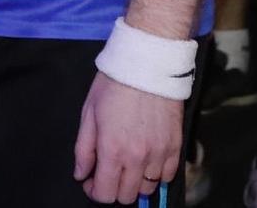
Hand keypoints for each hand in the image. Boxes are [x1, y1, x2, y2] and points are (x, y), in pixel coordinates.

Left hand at [73, 73, 182, 203]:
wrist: (147, 63)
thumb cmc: (114, 84)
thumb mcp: (89, 113)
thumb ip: (83, 149)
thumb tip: (81, 174)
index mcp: (112, 150)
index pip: (105, 194)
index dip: (95, 191)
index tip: (92, 180)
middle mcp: (137, 157)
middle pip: (127, 197)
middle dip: (114, 188)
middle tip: (108, 171)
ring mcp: (159, 153)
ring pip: (148, 189)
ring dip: (136, 182)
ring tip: (128, 163)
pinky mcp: (175, 145)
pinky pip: (168, 175)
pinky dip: (157, 174)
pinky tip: (147, 159)